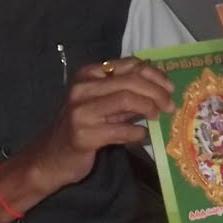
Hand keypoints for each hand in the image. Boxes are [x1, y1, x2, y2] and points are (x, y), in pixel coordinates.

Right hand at [23, 58, 171, 193]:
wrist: (52, 157)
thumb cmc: (82, 127)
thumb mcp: (102, 104)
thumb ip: (125, 93)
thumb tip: (159, 87)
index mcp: (88, 75)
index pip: (129, 65)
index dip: (154, 74)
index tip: (169, 86)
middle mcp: (82, 89)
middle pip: (130, 81)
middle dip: (156, 92)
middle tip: (170, 104)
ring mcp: (81, 112)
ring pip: (126, 100)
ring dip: (149, 108)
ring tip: (158, 116)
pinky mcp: (84, 135)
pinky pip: (121, 130)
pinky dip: (137, 132)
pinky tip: (142, 135)